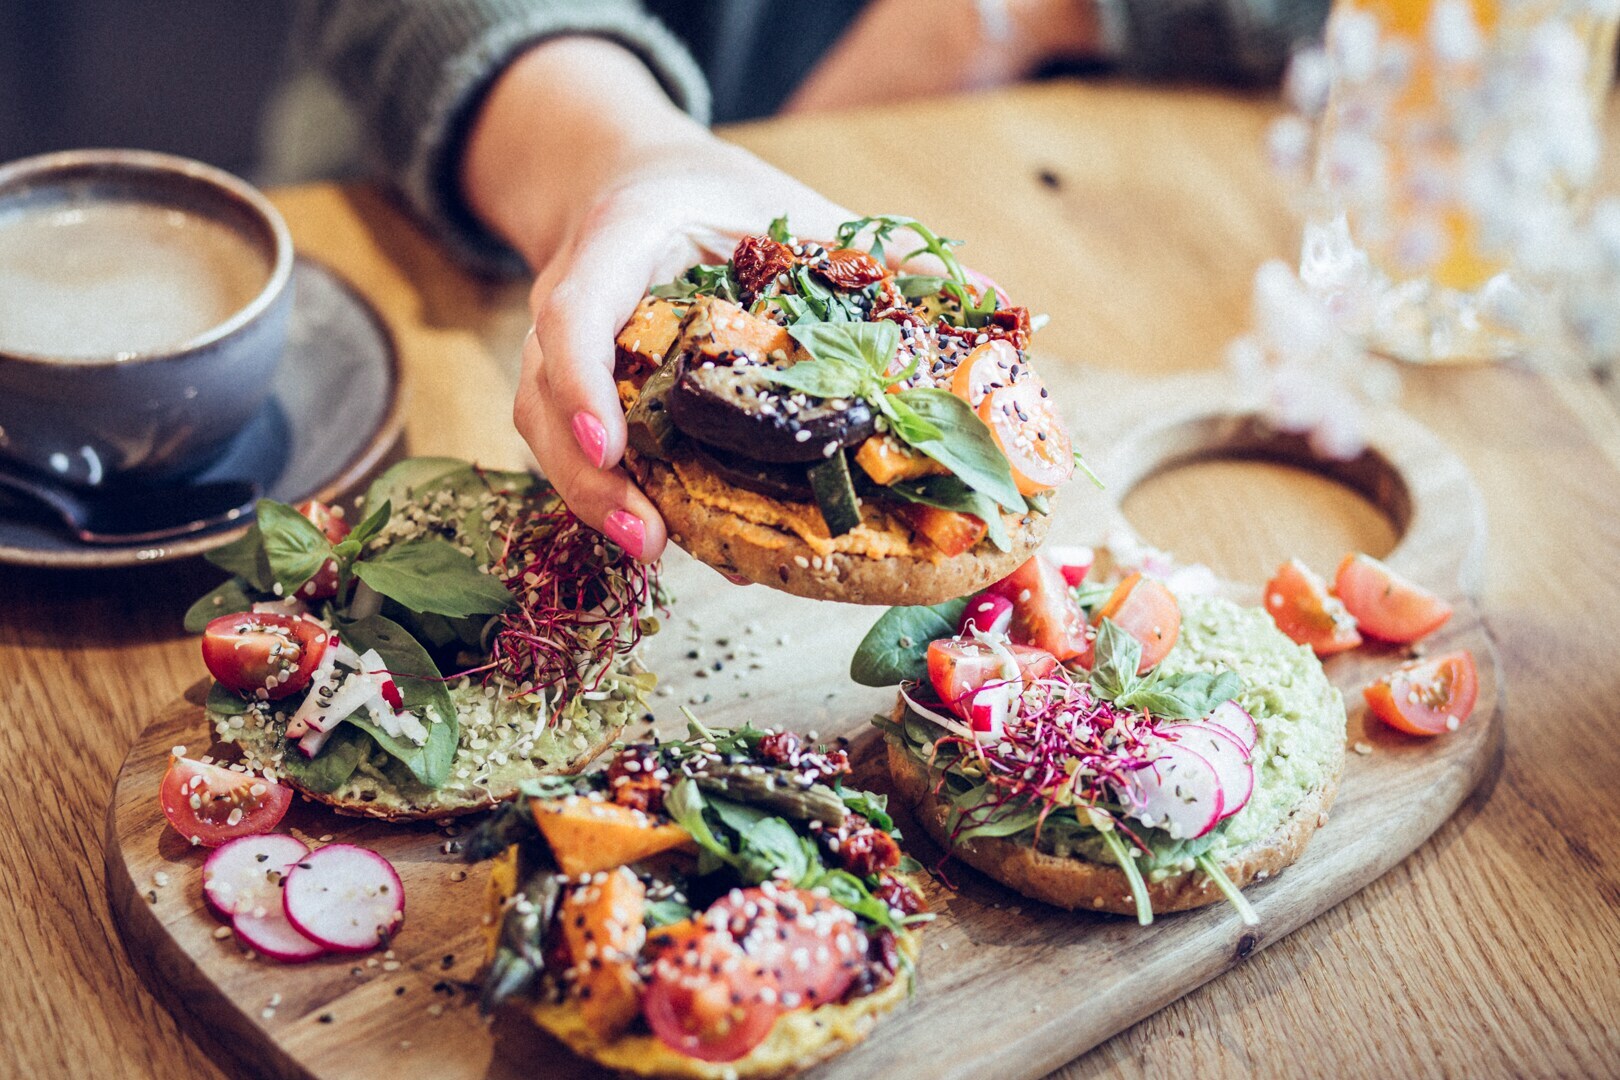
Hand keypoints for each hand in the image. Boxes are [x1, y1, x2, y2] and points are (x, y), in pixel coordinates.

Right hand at [462, 39, 853, 563]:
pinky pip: (572, 445)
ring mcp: (564, 347)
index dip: (583, 379)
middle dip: (585, 474)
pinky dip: (613, 492)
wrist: (630, 179)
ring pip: (543, 429)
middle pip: (544, 393)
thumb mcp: (790, 204)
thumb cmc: (716, 195)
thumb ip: (881, 254)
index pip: (576, 310)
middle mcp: (576, 294)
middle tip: (646, 537)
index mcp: (621, 235)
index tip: (612, 442)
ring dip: (591, 497)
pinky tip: (677, 536)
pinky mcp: (576, 387)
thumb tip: (1000, 307)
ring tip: (654, 550)